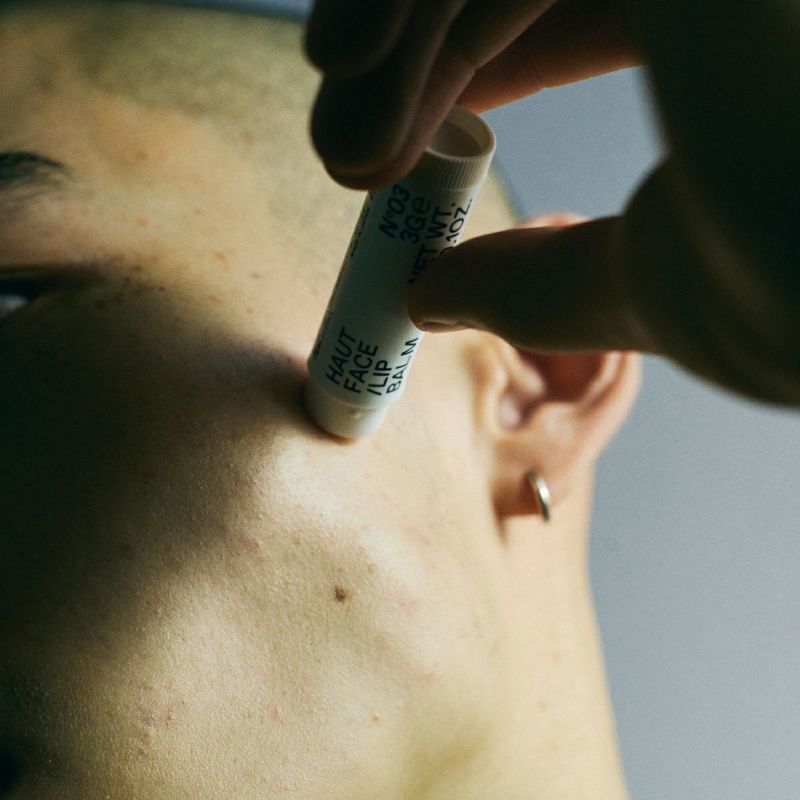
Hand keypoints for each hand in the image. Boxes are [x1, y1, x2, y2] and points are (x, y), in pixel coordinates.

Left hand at [306, 1, 799, 405]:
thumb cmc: (769, 294)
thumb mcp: (637, 289)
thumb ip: (539, 280)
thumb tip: (432, 293)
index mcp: (733, 34)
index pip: (576, 20)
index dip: (467, 70)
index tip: (389, 150)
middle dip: (412, 53)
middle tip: (343, 146)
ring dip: (389, 26)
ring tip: (336, 133)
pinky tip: (343, 62)